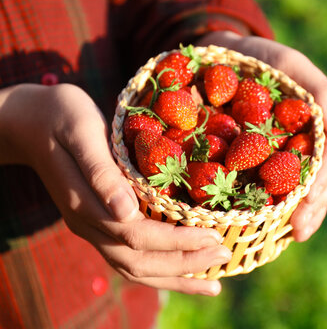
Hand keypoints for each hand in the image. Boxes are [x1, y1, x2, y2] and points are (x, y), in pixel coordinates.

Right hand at [0, 83, 230, 294]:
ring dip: (173, 277)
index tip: (213, 238)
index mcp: (86, 204)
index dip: (177, 242)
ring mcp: (92, 227)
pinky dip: (158, 269)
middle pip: (138, 262)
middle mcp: (89, 224)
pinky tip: (183, 269)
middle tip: (224, 257)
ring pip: (132, 268)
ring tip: (212, 283)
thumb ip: (102, 173)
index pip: (137, 236)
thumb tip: (127, 212)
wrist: (30, 121)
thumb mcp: (82, 133)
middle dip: (183, 265)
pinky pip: (128, 257)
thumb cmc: (61, 116)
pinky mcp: (99, 223)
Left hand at [198, 31, 326, 241]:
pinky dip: (266, 210)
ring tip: (288, 235)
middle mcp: (299, 148)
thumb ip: (321, 91)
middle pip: (318, 185)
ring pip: (296, 194)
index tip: (309, 202)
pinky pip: (261, 192)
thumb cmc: (260, 58)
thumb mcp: (290, 63)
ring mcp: (276, 159)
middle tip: (298, 229)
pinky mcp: (248, 165)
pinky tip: (260, 227)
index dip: (323, 183)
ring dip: (297, 216)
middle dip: (312, 210)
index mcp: (314, 129)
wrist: (217, 56)